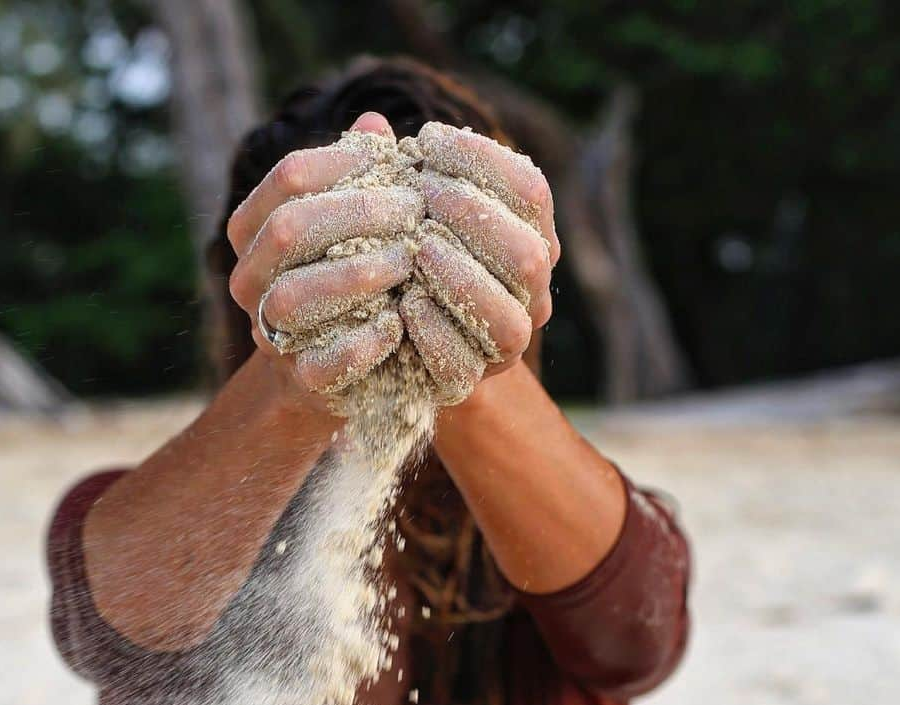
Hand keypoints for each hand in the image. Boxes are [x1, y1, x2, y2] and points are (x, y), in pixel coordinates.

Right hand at [227, 112, 419, 401]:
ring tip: (407, 262)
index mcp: (253, 230)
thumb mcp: (354, 224)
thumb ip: (359, 178)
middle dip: (357, 215)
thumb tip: (373, 125)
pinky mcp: (301, 381)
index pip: (288, 178)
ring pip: (293, 296)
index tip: (398, 164)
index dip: (344, 163)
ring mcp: (270, 334)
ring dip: (356, 275)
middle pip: (287, 229)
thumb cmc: (352, 277)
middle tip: (414, 210)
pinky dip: (364, 342)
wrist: (342, 370)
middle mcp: (249, 281)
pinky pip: (322, 362)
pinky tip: (399, 322)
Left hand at [404, 121, 559, 394]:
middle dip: (475, 217)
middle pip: (530, 254)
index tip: (428, 141)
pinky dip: (436, 333)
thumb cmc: (394, 254)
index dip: (483, 160)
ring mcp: (505, 343)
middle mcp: (530, 292)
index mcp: (526, 236)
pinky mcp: (472, 382)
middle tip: (424, 192)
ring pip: (509, 319)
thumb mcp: (396, 208)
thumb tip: (369, 126)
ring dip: (462, 277)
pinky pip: (466, 366)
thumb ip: (393, 174)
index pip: (530, 191)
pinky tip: (404, 305)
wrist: (383, 338)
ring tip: (417, 248)